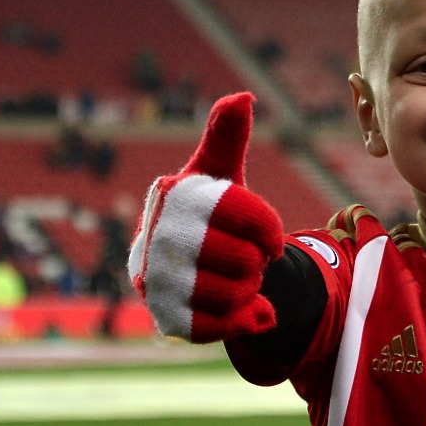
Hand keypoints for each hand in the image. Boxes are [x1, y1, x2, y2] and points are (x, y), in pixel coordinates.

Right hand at [127, 92, 284, 342]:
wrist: (185, 268)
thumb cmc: (209, 214)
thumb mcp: (220, 174)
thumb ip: (228, 137)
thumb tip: (242, 97)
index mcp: (175, 193)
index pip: (240, 211)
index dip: (268, 229)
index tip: (269, 238)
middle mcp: (157, 235)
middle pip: (243, 259)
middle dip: (257, 263)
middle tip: (246, 259)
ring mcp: (156, 279)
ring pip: (233, 294)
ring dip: (249, 290)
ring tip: (237, 280)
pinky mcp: (164, 317)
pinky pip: (219, 327)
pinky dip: (240, 320)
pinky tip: (238, 308)